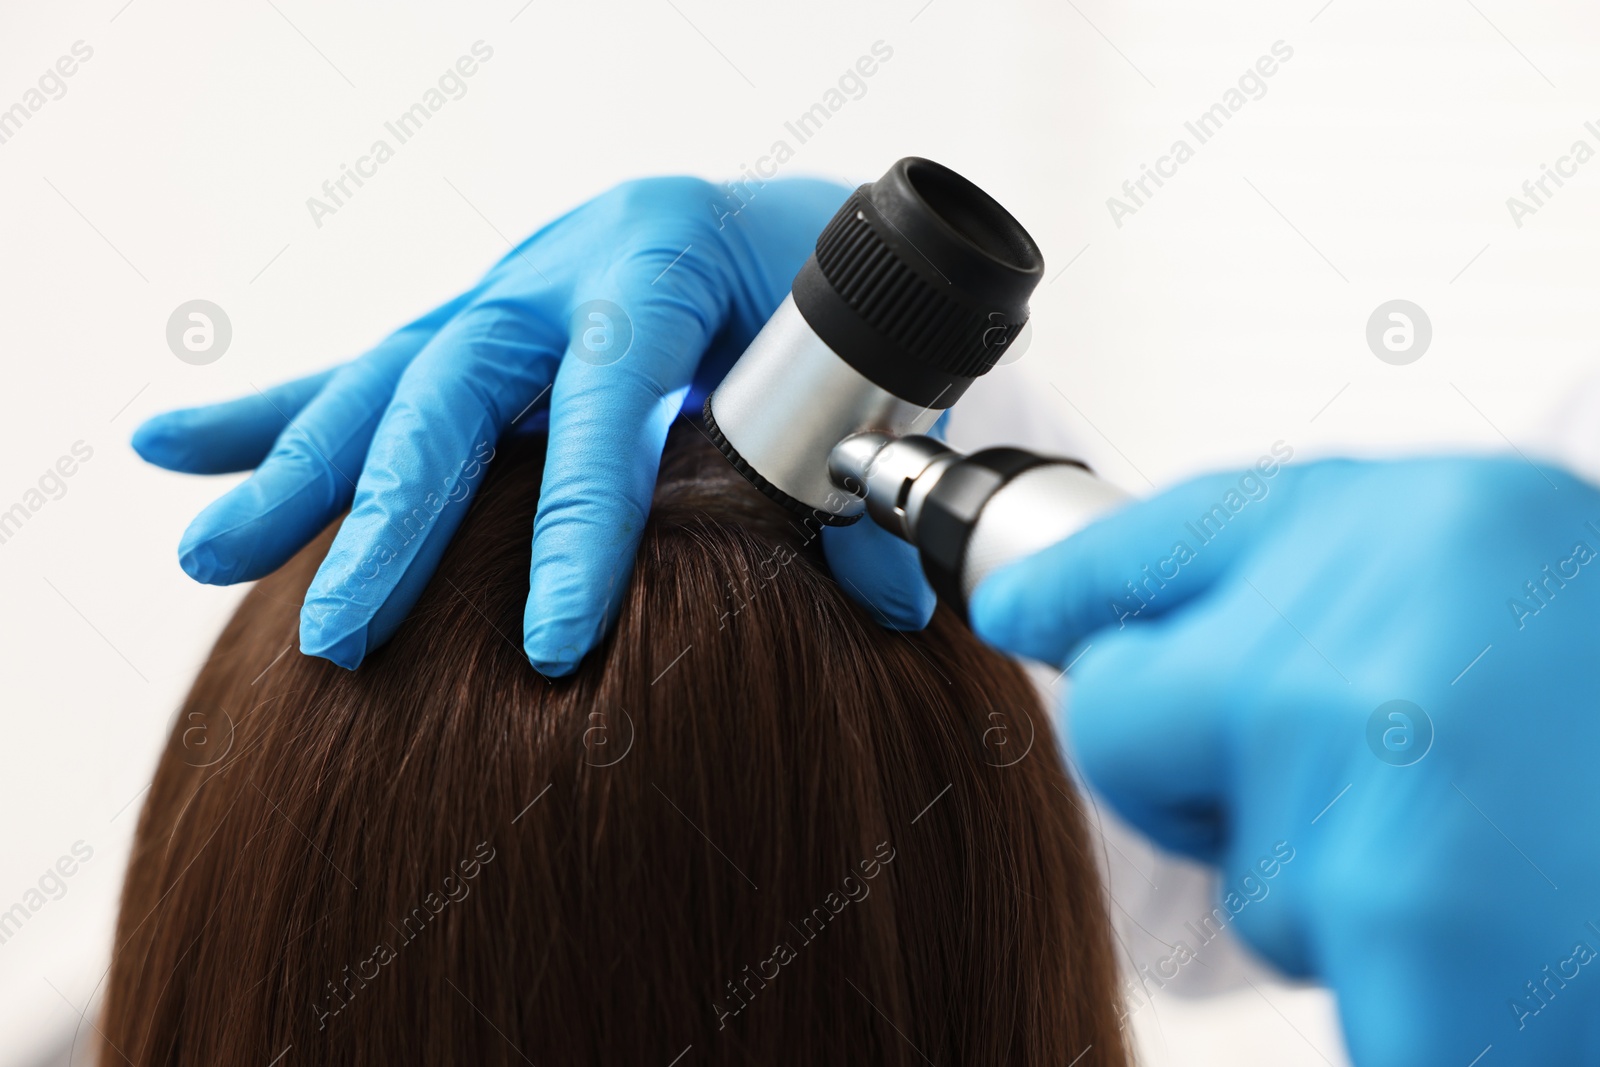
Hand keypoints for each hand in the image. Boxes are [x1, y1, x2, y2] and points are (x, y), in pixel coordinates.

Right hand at [133, 177, 934, 672]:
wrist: (789, 220)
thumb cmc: (822, 296)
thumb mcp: (856, 369)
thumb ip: (862, 482)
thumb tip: (889, 606)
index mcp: (657, 259)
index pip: (606, 397)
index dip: (579, 522)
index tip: (553, 646)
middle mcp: (555, 267)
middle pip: (454, 392)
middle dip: (390, 518)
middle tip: (337, 637)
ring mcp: (499, 294)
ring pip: (383, 382)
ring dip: (293, 471)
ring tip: (209, 552)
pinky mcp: (470, 327)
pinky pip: (365, 371)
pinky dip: (273, 413)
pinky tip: (179, 452)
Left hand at [971, 455, 1599, 1064]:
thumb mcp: (1514, 583)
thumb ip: (1341, 587)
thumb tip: (1130, 618)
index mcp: (1412, 518)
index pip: (1159, 542)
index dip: (1077, 588)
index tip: (1021, 609)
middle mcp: (1367, 623)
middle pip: (1128, 714)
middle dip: (1192, 768)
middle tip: (1350, 789)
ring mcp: (1372, 779)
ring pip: (1235, 862)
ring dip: (1336, 880)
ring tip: (1498, 859)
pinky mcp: (1400, 934)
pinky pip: (1309, 958)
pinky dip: (1392, 978)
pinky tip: (1497, 943)